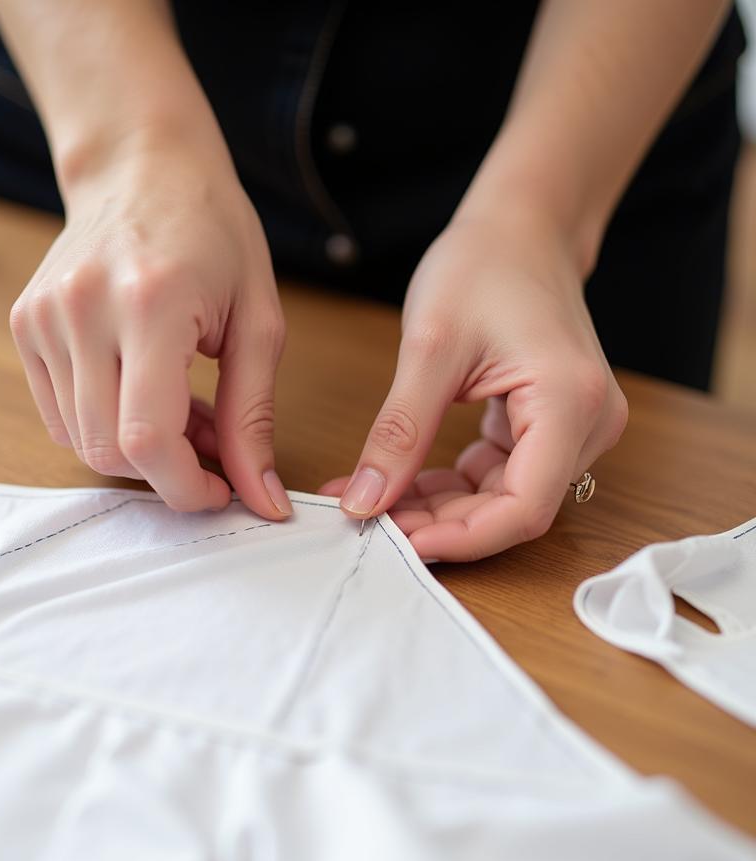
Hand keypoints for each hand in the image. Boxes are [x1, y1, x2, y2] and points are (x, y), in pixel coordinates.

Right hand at [9, 141, 291, 519]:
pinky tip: (140, 391)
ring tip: (179, 407)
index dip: (184, 488)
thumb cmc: (213, 233)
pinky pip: (60, 415)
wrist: (142, 165)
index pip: (147, 439)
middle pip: (107, 450)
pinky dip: (104, 423)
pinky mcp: (25, 323)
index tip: (218, 492)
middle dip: (163, 472)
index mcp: (151, 303)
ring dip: (135, 448)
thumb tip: (262, 499)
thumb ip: (255, 417)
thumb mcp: (258, 322)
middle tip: (207, 444)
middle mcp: (83, 309)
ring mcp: (44, 316)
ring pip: (80, 440)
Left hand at [319, 209, 627, 560]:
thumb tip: (364, 500)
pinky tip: (399, 482)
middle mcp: (587, 425)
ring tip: (372, 500)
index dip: (461, 538)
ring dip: (438, 508)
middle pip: (513, 510)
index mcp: (569, 403)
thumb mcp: (430, 349)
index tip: (398, 542)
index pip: (524, 508)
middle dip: (439, 523)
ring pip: (501, 499)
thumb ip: (399, 431)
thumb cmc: (483, 265)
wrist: (520, 228)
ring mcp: (572, 428)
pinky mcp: (548, 426)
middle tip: (369, 520)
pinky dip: (448, 485)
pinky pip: (497, 476)